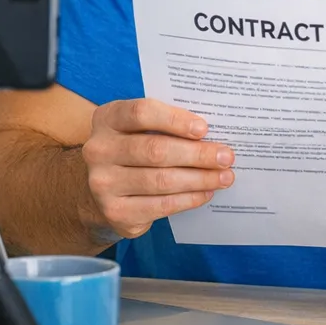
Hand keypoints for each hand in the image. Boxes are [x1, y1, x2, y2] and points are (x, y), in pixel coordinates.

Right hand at [83, 98, 234, 240]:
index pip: (141, 113)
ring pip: (160, 180)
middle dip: (197, 154)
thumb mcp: (141, 128)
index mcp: (108, 119)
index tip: (204, 129)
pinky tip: (206, 193)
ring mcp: (103, 183)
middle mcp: (99, 150)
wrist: (103, 189)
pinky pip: (160, 205)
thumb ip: (168, 124)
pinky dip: (188, 199)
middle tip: (226, 157)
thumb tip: (214, 134)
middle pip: (155, 150)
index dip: (175, 120)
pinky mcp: (115, 212)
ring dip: (199, 179)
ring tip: (224, 177)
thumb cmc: (135, 148)